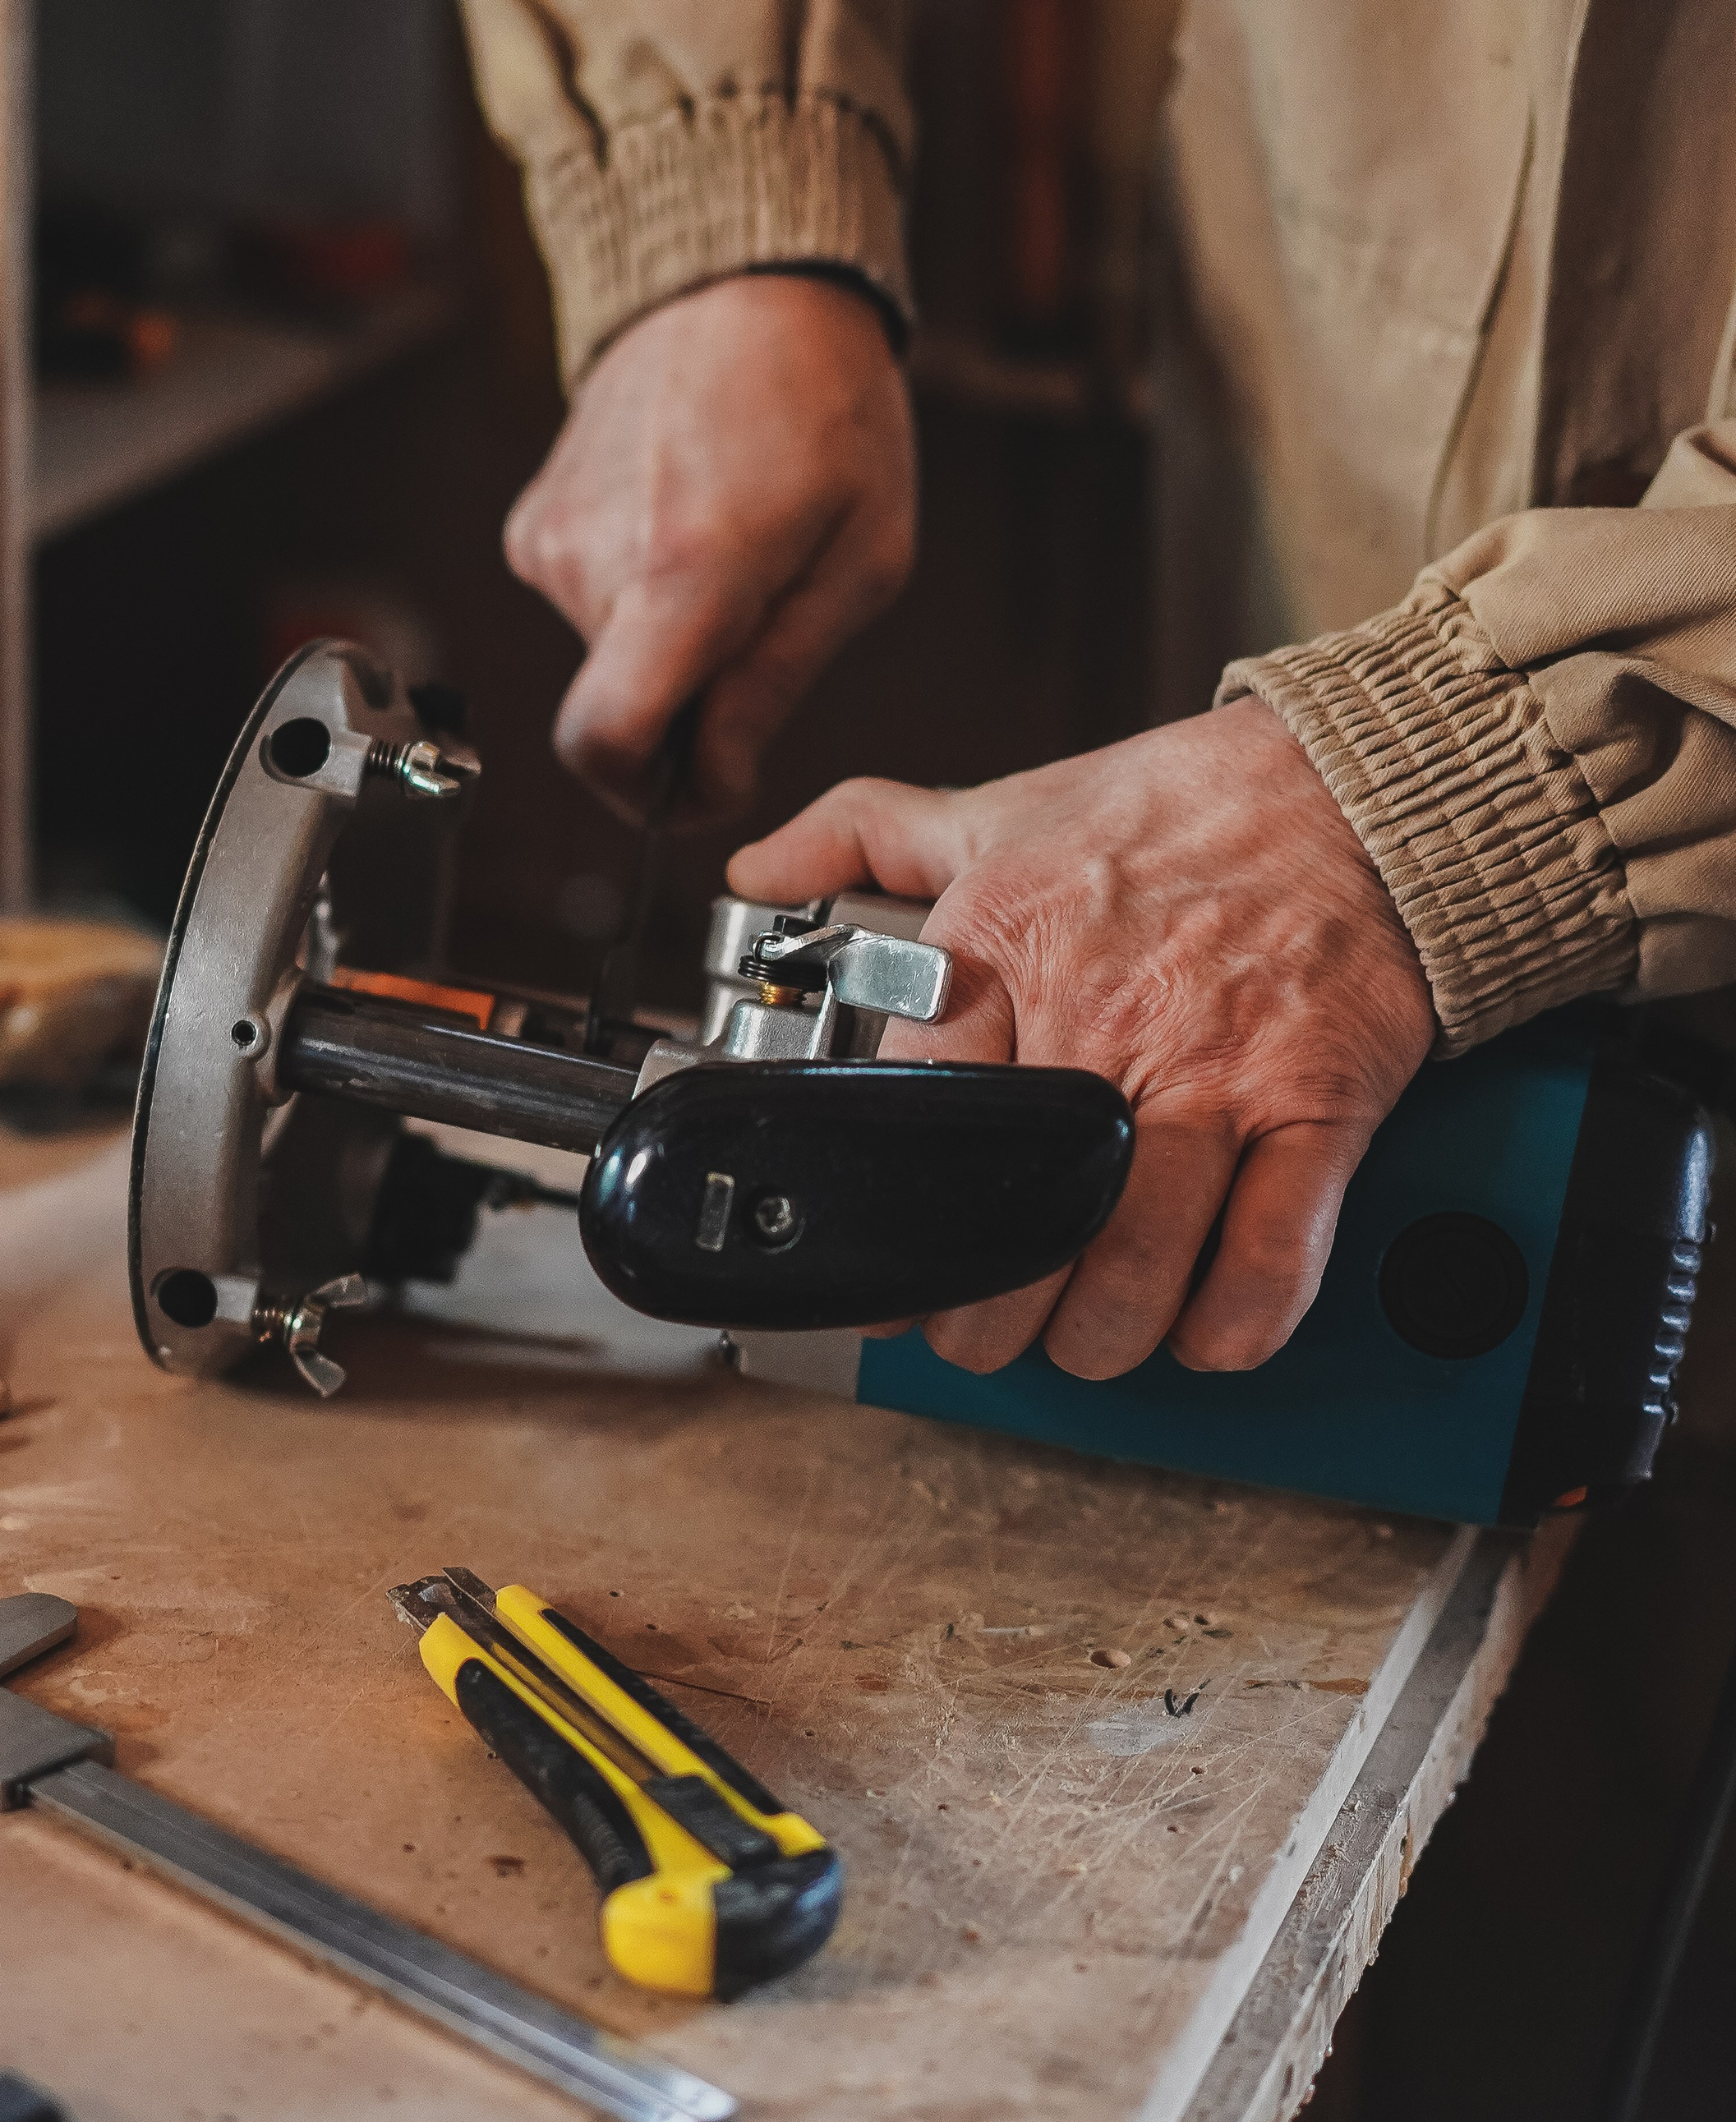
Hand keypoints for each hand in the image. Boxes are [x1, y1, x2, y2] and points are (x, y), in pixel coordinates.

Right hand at [505, 275, 915, 820]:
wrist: (741, 281)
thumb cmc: (825, 407)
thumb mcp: (860, 562)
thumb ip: (775, 685)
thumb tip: (709, 781)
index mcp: (685, 573)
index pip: (605, 741)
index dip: (649, 793)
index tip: (701, 782)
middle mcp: (595, 559)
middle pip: (624, 707)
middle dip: (692, 698)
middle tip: (764, 610)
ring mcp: (551, 538)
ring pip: (609, 657)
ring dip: (672, 634)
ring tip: (733, 541)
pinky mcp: (533, 523)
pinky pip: (589, 604)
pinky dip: (639, 591)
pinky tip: (686, 516)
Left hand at [728, 702, 1436, 1377]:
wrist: (1362, 783)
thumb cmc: (1184, 808)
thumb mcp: (1004, 806)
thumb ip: (867, 835)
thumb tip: (759, 873)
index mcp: (1007, 945)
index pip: (921, 1118)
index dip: (900, 1218)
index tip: (897, 1269)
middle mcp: (1104, 1016)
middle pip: (1025, 1222)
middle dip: (996, 1314)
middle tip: (990, 1332)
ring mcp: (1216, 1067)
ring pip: (1138, 1262)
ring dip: (1105, 1332)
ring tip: (1089, 1338)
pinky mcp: (1317, 1102)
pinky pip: (1270, 1251)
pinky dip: (1231, 1320)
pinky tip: (1204, 1331)